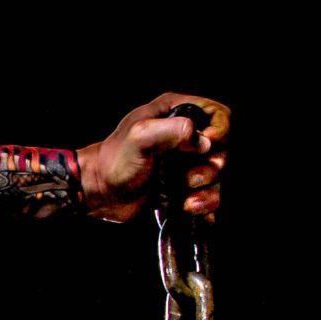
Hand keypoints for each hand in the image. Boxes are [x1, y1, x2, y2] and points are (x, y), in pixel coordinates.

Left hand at [78, 92, 230, 226]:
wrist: (99, 192)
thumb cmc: (113, 161)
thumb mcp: (140, 136)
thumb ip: (172, 129)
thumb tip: (203, 141)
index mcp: (175, 112)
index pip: (217, 114)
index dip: (219, 130)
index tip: (206, 145)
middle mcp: (184, 135)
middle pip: (221, 147)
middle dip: (210, 165)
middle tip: (187, 177)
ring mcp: (185, 161)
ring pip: (216, 173)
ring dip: (207, 188)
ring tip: (186, 197)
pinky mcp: (183, 185)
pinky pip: (208, 193)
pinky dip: (205, 202)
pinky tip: (190, 207)